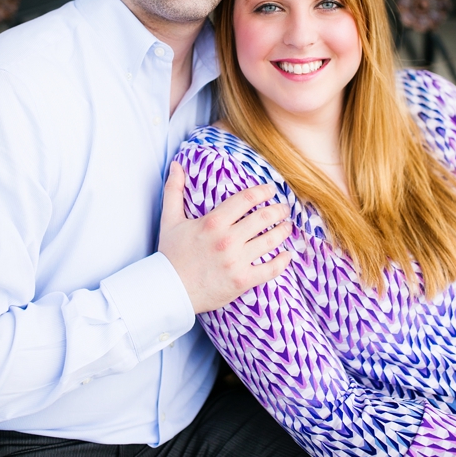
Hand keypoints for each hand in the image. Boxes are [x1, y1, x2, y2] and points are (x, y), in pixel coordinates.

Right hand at [158, 161, 293, 313]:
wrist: (168, 292)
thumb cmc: (170, 255)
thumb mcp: (170, 220)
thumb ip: (174, 190)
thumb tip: (176, 165)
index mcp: (213, 222)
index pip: (246, 199)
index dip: (263, 191)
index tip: (270, 190)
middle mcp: (227, 240)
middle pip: (264, 218)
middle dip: (278, 210)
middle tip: (284, 208)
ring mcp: (236, 261)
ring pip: (271, 241)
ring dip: (284, 231)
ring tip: (287, 226)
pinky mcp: (242, 281)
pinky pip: (270, 269)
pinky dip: (282, 261)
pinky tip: (287, 255)